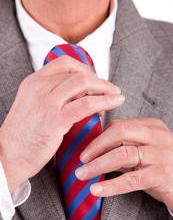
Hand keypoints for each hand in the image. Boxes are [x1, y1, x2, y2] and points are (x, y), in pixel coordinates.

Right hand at [0, 56, 123, 192]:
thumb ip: (53, 97)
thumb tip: (80, 96)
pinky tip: (113, 103)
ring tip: (116, 96)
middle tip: (111, 89)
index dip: (86, 69)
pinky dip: (104, 101)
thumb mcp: (34, 107)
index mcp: (33, 82)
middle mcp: (38, 87)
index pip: (65, 63)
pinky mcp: (54, 119)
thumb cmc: (23, 136)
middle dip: (99, 79)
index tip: (97, 80)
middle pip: (77, 72)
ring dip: (105, 88)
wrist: (7, 156)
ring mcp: (46, 101)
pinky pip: (86, 104)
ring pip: (83, 84)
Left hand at [76, 118, 172, 216]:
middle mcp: (158, 136)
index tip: (85, 150)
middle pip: (119, 132)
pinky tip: (97, 189)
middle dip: (95, 146)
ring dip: (97, 165)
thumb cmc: (165, 170)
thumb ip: (125, 149)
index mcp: (152, 126)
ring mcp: (162, 154)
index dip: (98, 138)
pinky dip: (110, 185)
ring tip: (82, 175)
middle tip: (81, 160)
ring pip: (122, 154)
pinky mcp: (163, 174)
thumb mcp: (146, 154)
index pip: (118, 125)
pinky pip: (131, 179)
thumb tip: (95, 151)